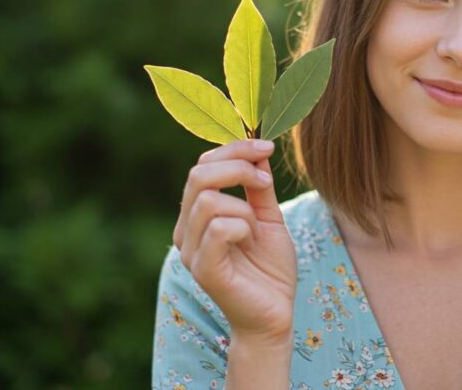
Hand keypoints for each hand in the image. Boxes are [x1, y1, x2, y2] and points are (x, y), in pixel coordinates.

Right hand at [174, 138, 297, 342]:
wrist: (275, 314)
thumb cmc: (270, 269)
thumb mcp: (269, 218)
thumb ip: (259, 187)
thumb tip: (258, 150)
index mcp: (197, 215)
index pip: (202, 165)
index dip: (235, 149)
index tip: (267, 147)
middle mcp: (186, 230)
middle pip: (198, 175)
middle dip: (238, 166)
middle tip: (266, 182)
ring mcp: (190, 251)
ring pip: (208, 200)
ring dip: (244, 207)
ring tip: (257, 228)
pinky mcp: (203, 269)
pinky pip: (217, 228)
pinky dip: (242, 226)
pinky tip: (251, 240)